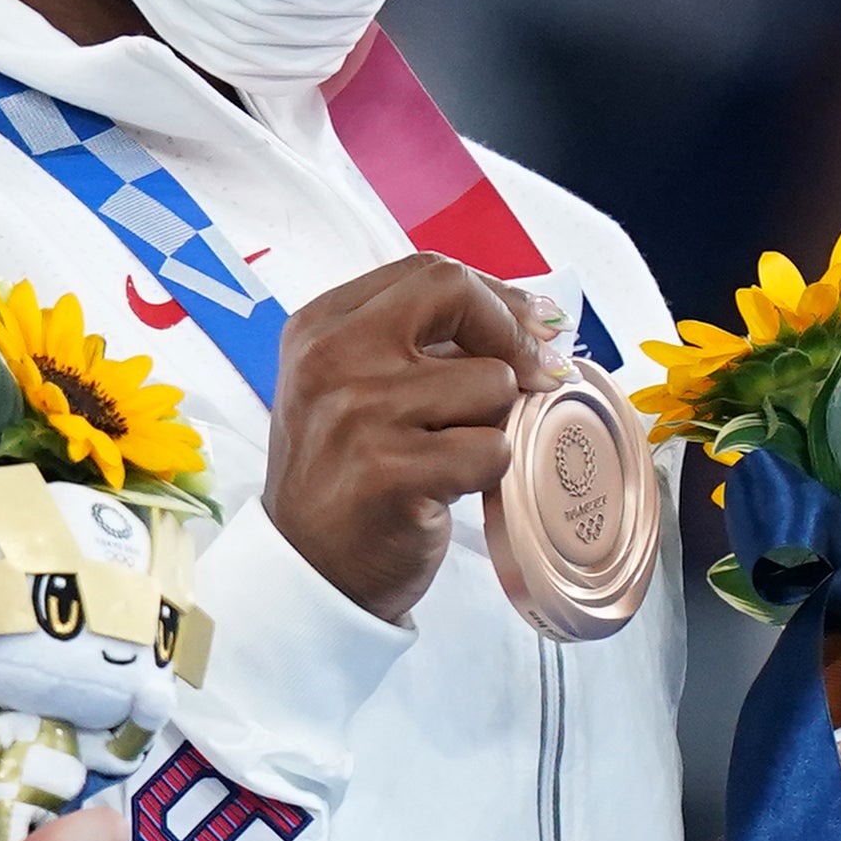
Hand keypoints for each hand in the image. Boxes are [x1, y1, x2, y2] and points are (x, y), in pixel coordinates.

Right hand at [260, 252, 553, 623]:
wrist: (307, 568)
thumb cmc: (343, 474)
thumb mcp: (351, 386)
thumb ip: (418, 345)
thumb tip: (534, 320)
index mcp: (319, 327)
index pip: (427, 271)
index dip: (494, 296)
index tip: (528, 330)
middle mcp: (332, 358)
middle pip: (457, 294)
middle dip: (511, 334)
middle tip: (533, 375)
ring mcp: (359, 413)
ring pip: (490, 382)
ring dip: (492, 422)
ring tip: (451, 452)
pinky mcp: (392, 472)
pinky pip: (492, 449)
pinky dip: (486, 473)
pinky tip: (447, 488)